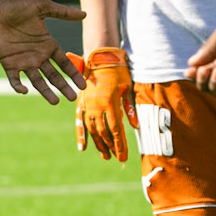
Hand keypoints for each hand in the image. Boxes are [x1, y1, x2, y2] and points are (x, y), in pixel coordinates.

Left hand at [0, 0, 85, 103]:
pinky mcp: (8, 63)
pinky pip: (14, 79)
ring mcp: (23, 61)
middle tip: (73, 98)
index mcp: (47, 44)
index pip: (64, 63)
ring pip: (37, 80)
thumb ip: (62, 12)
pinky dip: (18, 86)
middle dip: (63, 86)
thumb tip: (84, 14)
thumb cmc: (16, 5)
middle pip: (53, 75)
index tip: (83, 85)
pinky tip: (24, 91)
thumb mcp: (42, 6)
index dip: (73, 74)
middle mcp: (37, 55)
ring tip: (55, 102)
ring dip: (45, 91)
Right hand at [70, 47, 137, 161]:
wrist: (100, 57)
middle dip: (111, 147)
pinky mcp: (81, 103)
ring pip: (92, 130)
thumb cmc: (118, 71)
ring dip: (99, 144)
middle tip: (118, 158)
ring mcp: (87, 105)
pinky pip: (80, 122)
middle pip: (104, 132)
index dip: (119, 144)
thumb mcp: (128, 88)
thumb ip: (130, 108)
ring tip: (105, 155)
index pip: (115, 130)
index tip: (123, 157)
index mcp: (109, 103)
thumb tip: (135, 126)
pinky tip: (82, 147)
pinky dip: (81, 135)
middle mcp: (96, 106)